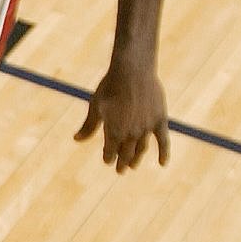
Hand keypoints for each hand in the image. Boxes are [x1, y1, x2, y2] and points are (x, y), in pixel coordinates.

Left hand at [76, 55, 170, 171]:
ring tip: (133, 165)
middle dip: (122, 162)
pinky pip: (163, 141)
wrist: (132, 71)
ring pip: (141, 149)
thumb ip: (88, 125)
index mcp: (113, 130)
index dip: (108, 157)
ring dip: (136, 159)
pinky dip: (163, 153)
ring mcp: (146, 128)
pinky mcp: (159, 120)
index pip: (110, 151)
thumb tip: (76, 139)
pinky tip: (162, 163)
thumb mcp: (95, 106)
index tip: (107, 161)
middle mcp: (130, 133)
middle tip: (120, 170)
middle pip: (126, 153)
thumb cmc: (110, 87)